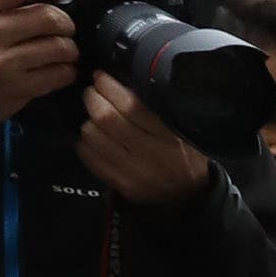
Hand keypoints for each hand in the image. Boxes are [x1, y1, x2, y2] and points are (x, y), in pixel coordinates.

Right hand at [0, 0, 74, 123]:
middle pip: (46, 17)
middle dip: (64, 21)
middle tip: (64, 27)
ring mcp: (2, 63)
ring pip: (58, 47)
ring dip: (69, 48)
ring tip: (64, 49)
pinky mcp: (16, 89)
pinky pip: (58, 75)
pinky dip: (66, 70)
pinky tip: (60, 68)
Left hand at [75, 76, 209, 209]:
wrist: (189, 198)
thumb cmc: (185, 156)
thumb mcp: (181, 130)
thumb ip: (156, 110)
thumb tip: (121, 84)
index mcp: (169, 137)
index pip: (131, 105)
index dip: (109, 87)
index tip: (101, 78)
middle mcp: (150, 155)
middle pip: (105, 117)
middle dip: (93, 98)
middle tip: (93, 93)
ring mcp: (133, 172)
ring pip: (92, 135)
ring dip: (89, 121)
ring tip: (96, 118)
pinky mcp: (120, 185)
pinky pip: (89, 156)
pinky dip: (86, 143)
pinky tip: (95, 140)